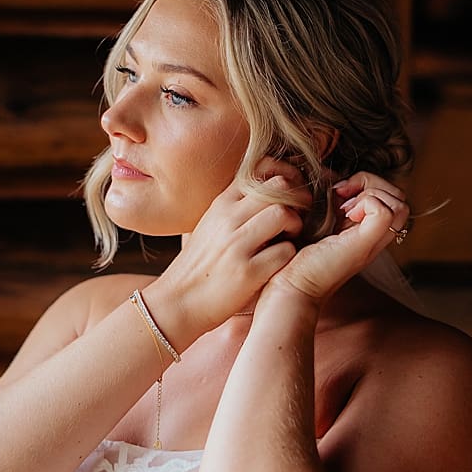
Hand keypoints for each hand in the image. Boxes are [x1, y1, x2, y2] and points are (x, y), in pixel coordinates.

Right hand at [150, 158, 307, 343]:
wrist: (176, 302)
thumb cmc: (198, 266)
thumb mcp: (209, 226)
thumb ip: (234, 208)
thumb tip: (266, 189)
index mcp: (220, 206)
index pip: (261, 170)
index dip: (284, 178)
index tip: (289, 195)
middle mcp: (227, 220)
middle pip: (278, 187)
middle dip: (296, 200)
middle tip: (296, 217)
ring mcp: (236, 246)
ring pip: (283, 214)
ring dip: (294, 226)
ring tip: (287, 239)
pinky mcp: (247, 273)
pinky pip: (285, 251)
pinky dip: (288, 255)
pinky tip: (278, 262)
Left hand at [260, 169, 408, 307]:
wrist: (289, 287)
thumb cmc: (295, 260)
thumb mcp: (317, 225)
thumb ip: (331, 207)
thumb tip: (335, 183)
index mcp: (364, 231)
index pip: (389, 197)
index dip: (367, 184)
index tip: (338, 194)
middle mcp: (374, 237)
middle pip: (399, 196)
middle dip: (371, 184)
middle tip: (341, 198)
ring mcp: (372, 242)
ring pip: (399, 202)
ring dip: (370, 193)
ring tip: (342, 209)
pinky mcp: (364, 245)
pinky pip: (386, 212)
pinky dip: (366, 203)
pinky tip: (343, 216)